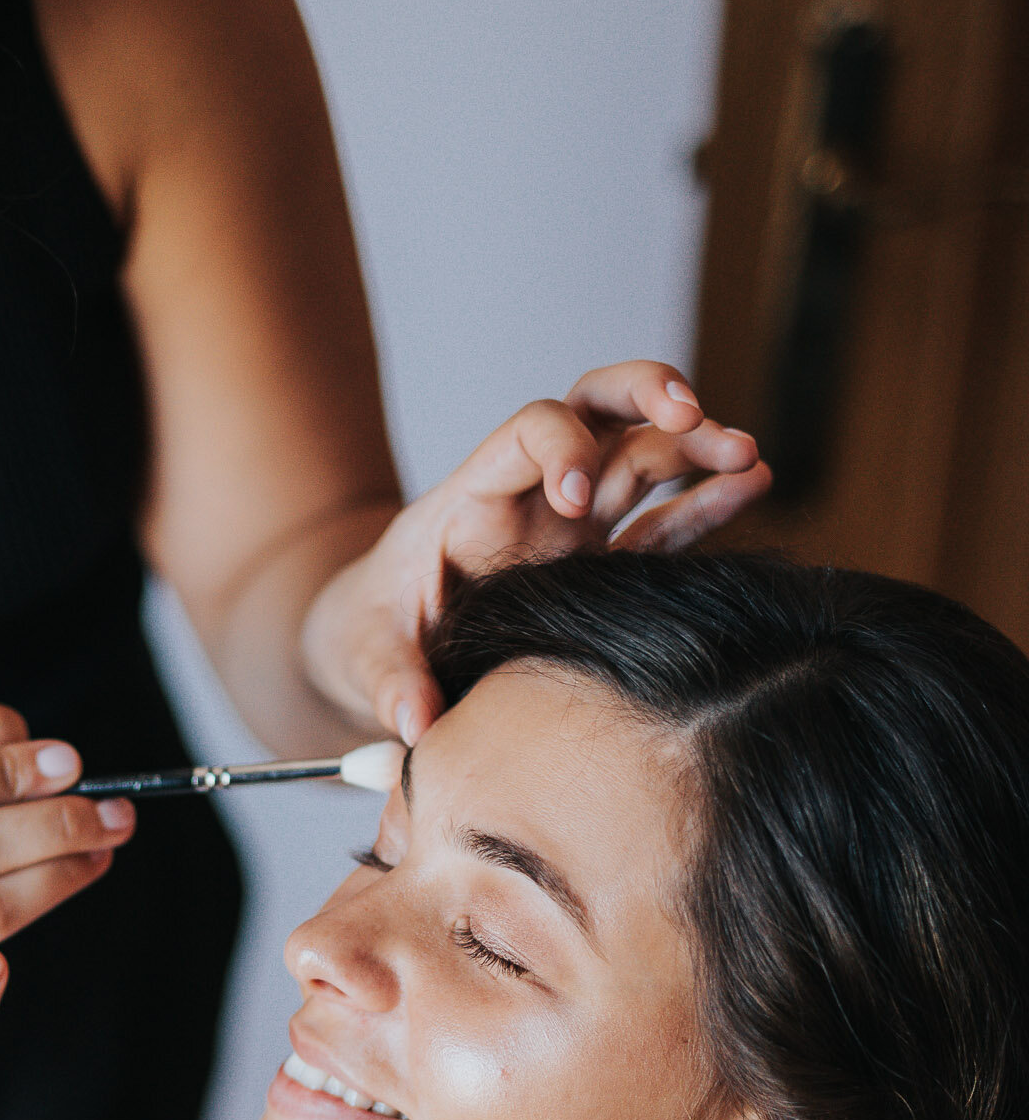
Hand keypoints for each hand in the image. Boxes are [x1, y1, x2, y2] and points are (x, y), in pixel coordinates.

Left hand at [301, 361, 772, 742]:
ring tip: (748, 458)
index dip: (561, 446)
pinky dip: (707, 501)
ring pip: (644, 452)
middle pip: (600, 405)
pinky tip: (753, 486)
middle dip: (647, 395)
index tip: (575, 497)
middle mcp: (535, 495)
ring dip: (696, 445)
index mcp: (477, 496)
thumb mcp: (366, 654)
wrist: (383, 644)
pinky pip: (665, 522)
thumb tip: (414, 724)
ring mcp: (578, 523)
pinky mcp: (605, 561)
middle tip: (692, 416)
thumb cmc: (372, 634)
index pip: (529, 432)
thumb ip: (390, 682)